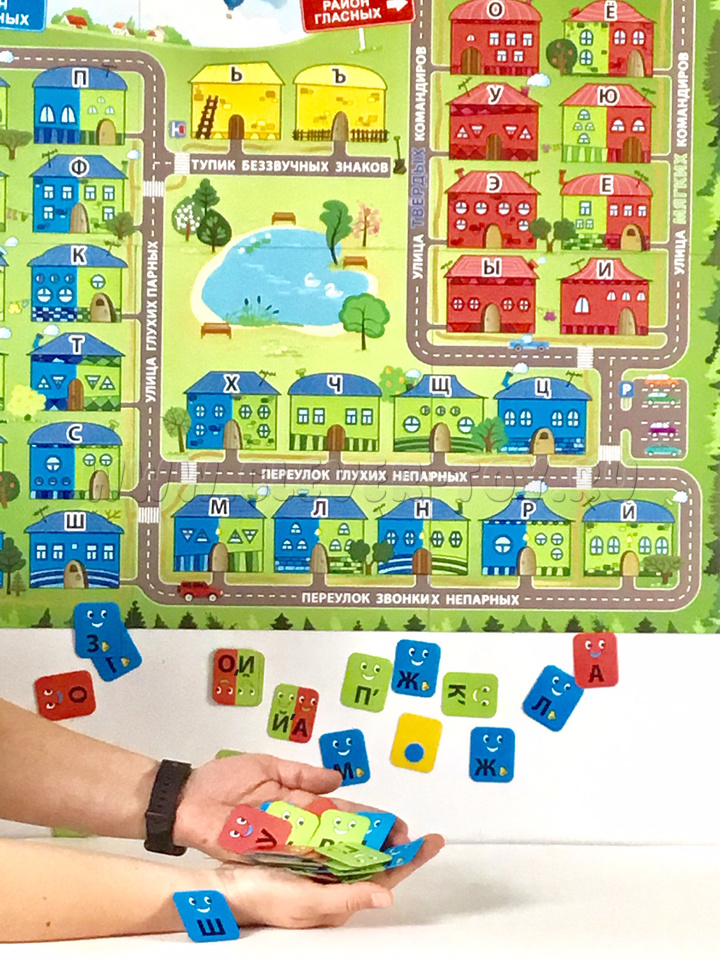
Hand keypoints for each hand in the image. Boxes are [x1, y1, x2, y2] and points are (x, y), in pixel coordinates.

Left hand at [173, 753, 408, 857]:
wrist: (185, 798)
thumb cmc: (220, 780)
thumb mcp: (267, 765)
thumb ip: (303, 773)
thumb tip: (338, 778)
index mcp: (300, 801)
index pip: (342, 811)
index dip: (370, 817)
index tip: (396, 824)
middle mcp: (297, 825)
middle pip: (342, 836)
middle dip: (372, 842)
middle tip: (403, 847)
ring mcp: (283, 842)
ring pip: (327, 852)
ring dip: (354, 858)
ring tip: (386, 861)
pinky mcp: (266, 854)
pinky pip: (298, 861)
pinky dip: (321, 866)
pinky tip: (346, 870)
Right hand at [211, 832, 444, 927]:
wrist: (226, 886)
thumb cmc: (264, 900)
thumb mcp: (309, 903)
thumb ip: (349, 896)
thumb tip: (388, 894)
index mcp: (340, 897)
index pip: (385, 876)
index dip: (409, 859)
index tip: (431, 842)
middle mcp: (334, 881)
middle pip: (376, 859)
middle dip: (396, 842)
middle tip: (414, 828)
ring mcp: (320, 866)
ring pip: (357, 846)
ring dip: (375, 832)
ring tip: (393, 821)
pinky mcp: (305, 850)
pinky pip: (334, 836)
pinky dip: (348, 826)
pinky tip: (356, 817)